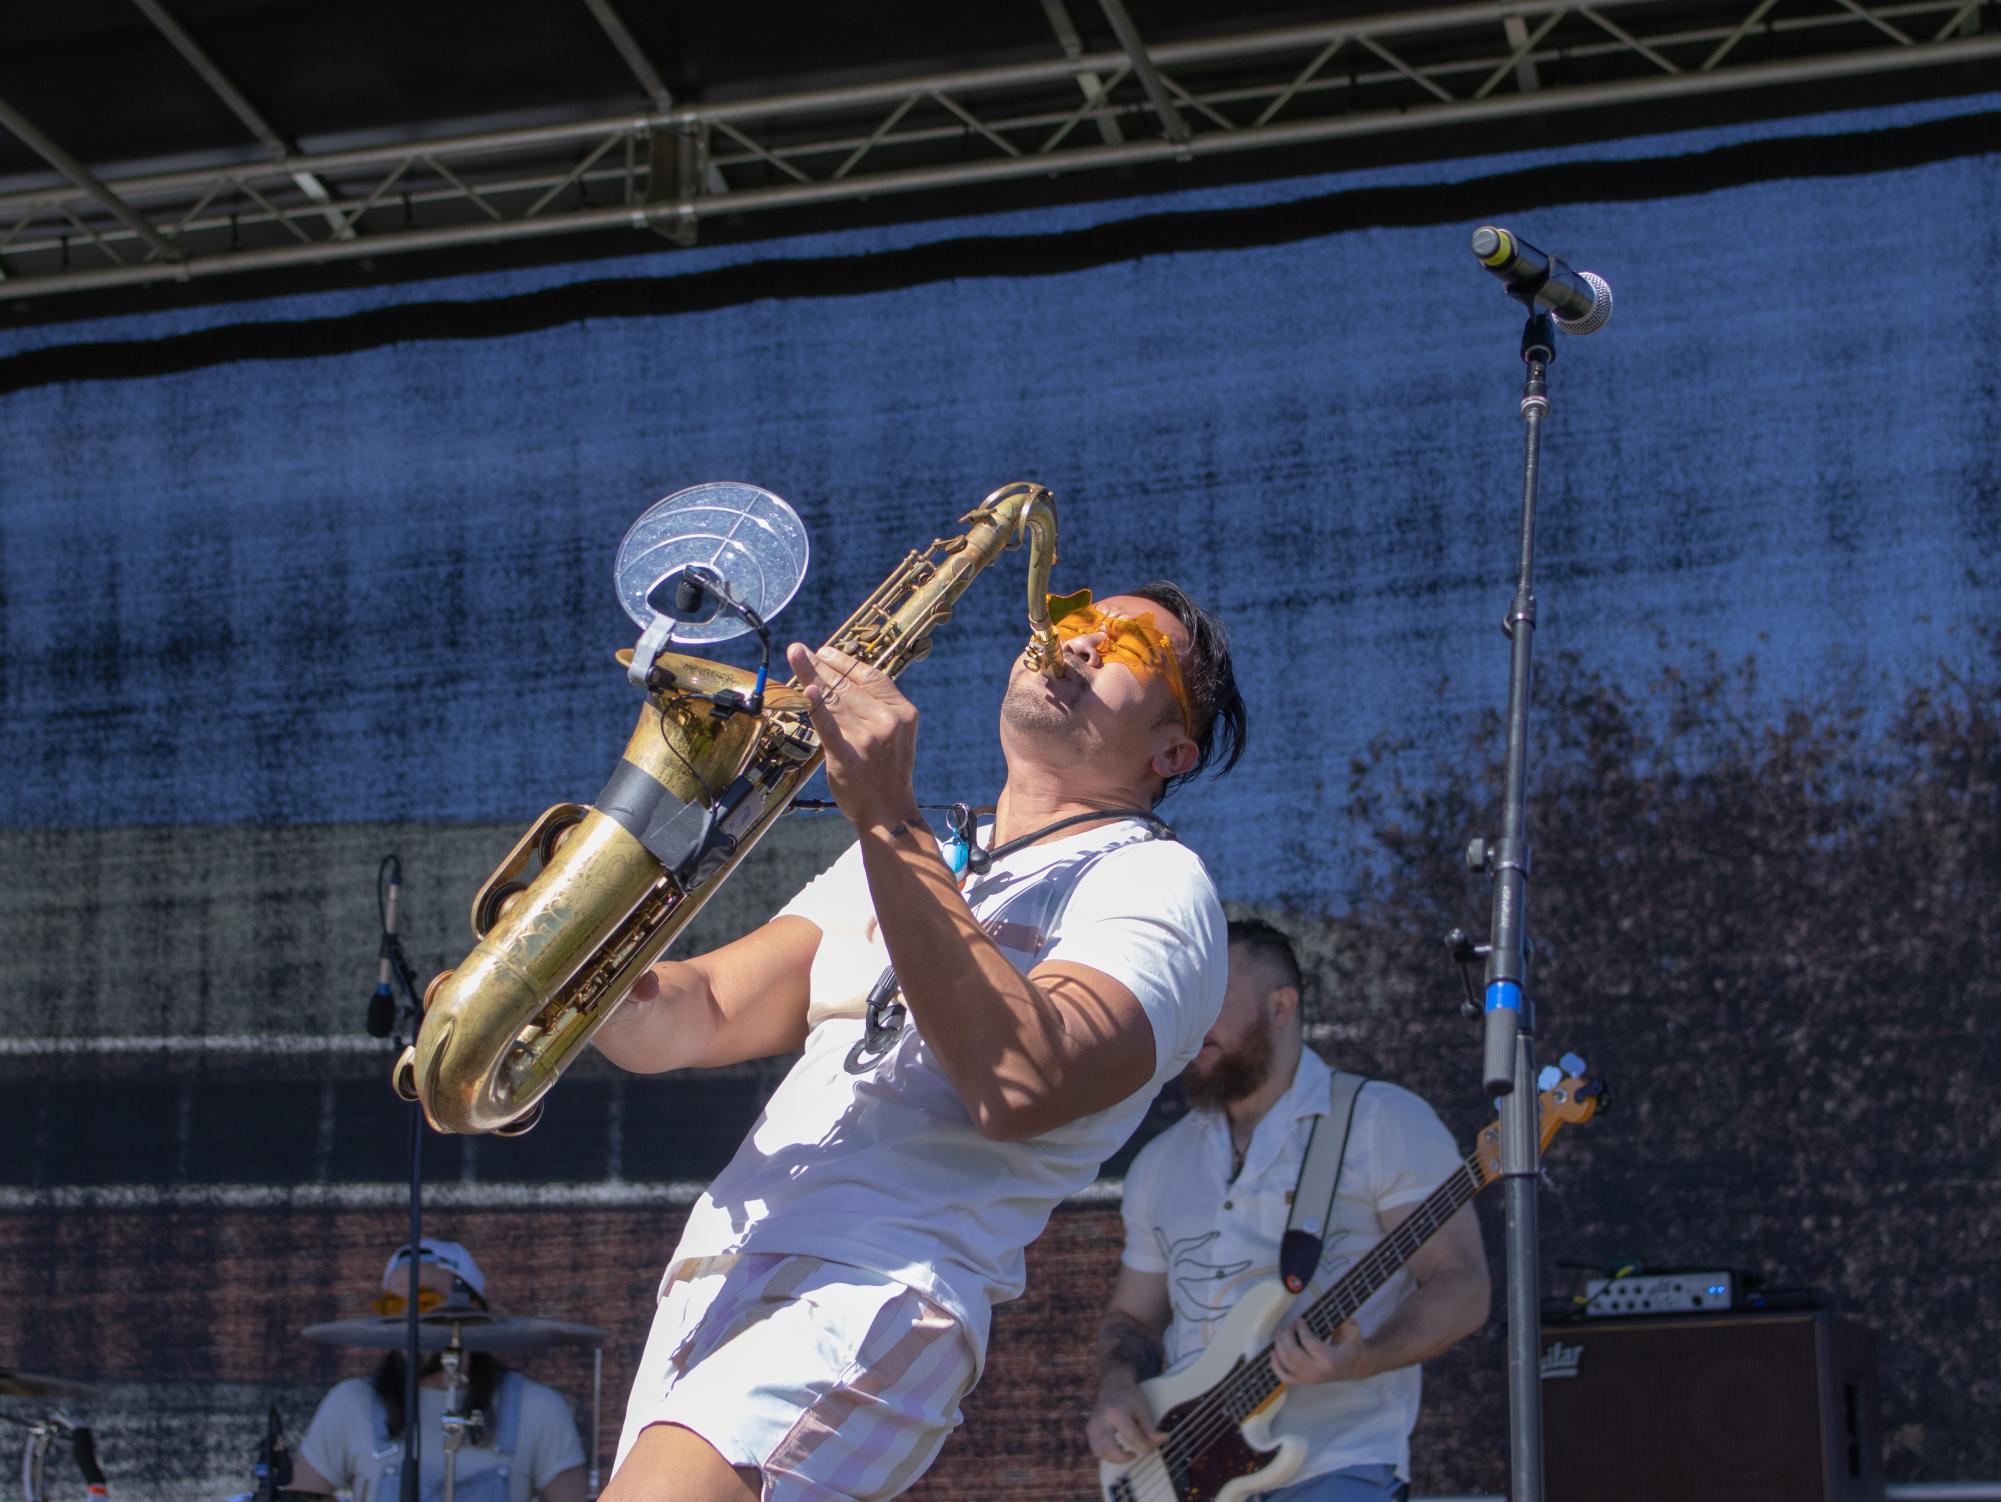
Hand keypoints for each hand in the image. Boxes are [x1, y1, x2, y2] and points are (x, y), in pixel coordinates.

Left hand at [786, 642, 921, 835]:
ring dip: (811, 675)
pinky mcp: (846, 755)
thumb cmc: (889, 773)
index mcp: (902, 712)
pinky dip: (816, 707)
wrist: (889, 811)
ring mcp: (866, 737)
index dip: (845, 662)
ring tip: (796, 657)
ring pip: (834, 700)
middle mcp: (886, 720)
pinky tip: (806, 690)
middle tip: (799, 650)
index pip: (871, 677)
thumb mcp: (897, 735)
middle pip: (848, 685)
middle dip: (822, 664)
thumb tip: (846, 684)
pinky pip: (828, 726)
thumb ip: (878, 710)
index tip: (826, 652)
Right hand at [1086, 1380, 1167, 1464]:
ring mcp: (1093, 1425)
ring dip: (1114, 1458)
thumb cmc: (1129, 1397)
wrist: (1113, 1385)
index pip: (1131, 1437)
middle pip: (1109, 1448)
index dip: (1144, 1446)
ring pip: (1100, 1452)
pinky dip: (1107, 1455)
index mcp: (1116, 1412)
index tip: (1151, 1448)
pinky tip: (1118, 1450)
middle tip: (1135, 1455)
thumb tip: (1164, 1439)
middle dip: (1123, 1458)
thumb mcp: (1143, 1409)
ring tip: (1126, 1453)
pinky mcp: (1089, 1430)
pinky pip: (1096, 1450)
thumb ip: (1151, 1428)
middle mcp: (1101, 1420)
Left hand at [1269, 1318, 1375, 1385]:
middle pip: (1292, 1353)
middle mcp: (1317, 1372)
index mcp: (1329, 1359)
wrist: (1354, 1366)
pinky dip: (1275, 1365)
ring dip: (1279, 1345)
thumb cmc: (1351, 1345)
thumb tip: (1329, 1307)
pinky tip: (1273, 1352)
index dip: (1300, 1328)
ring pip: (1285, 1363)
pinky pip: (1284, 1376)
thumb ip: (1343, 1319)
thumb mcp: (1352, 1329)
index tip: (1299, 1320)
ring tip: (1281, 1332)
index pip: (1307, 1342)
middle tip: (1288, 1325)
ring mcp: (1308, 1379)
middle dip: (1286, 1335)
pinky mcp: (1303, 1381)